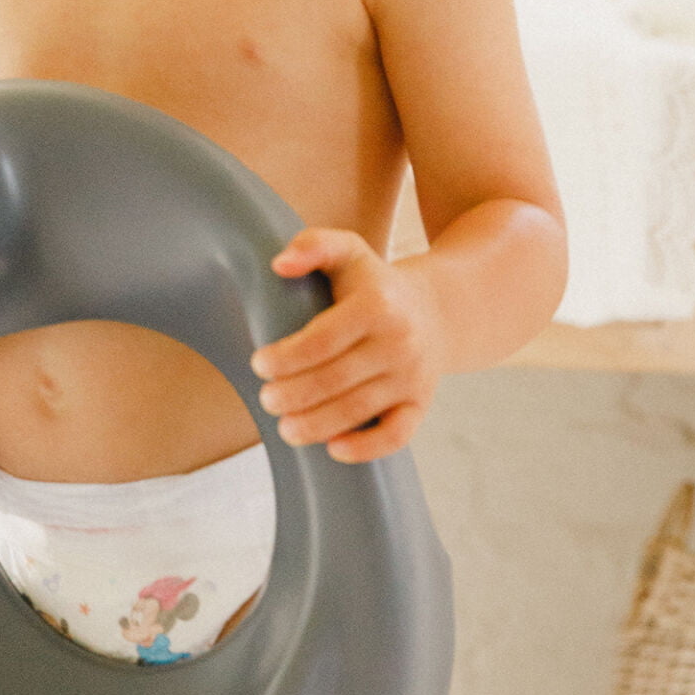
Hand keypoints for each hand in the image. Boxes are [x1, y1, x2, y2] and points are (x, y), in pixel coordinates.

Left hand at [250, 228, 441, 462]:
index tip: (258, 364)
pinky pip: (396, 435)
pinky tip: (334, 449)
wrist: (435, 311)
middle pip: (335, 379)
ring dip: (315, 425)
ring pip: (358, 409)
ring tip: (285, 428)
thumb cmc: (374, 285)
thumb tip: (280, 265)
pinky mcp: (421, 404)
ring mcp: (413, 376)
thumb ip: (312, 245)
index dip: (285, 357)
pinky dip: (365, 448)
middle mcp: (400, 341)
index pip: (322, 339)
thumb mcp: (347, 251)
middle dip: (292, 395)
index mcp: (377, 305)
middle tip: (266, 400)